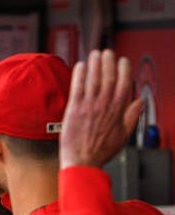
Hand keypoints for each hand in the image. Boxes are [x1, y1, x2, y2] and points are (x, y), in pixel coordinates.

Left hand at [60, 49, 142, 168]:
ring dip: (94, 64)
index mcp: (117, 111)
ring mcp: (89, 107)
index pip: (124, 84)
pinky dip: (79, 75)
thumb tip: (141, 102)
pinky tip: (80, 65)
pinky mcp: (74, 109)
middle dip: (109, 62)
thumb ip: (132, 116)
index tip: (122, 60)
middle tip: (107, 52)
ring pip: (94, 79)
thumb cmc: (101, 151)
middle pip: (109, 78)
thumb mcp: (124, 135)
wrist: (82, 162)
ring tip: (94, 54)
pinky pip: (77, 87)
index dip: (124, 70)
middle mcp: (104, 106)